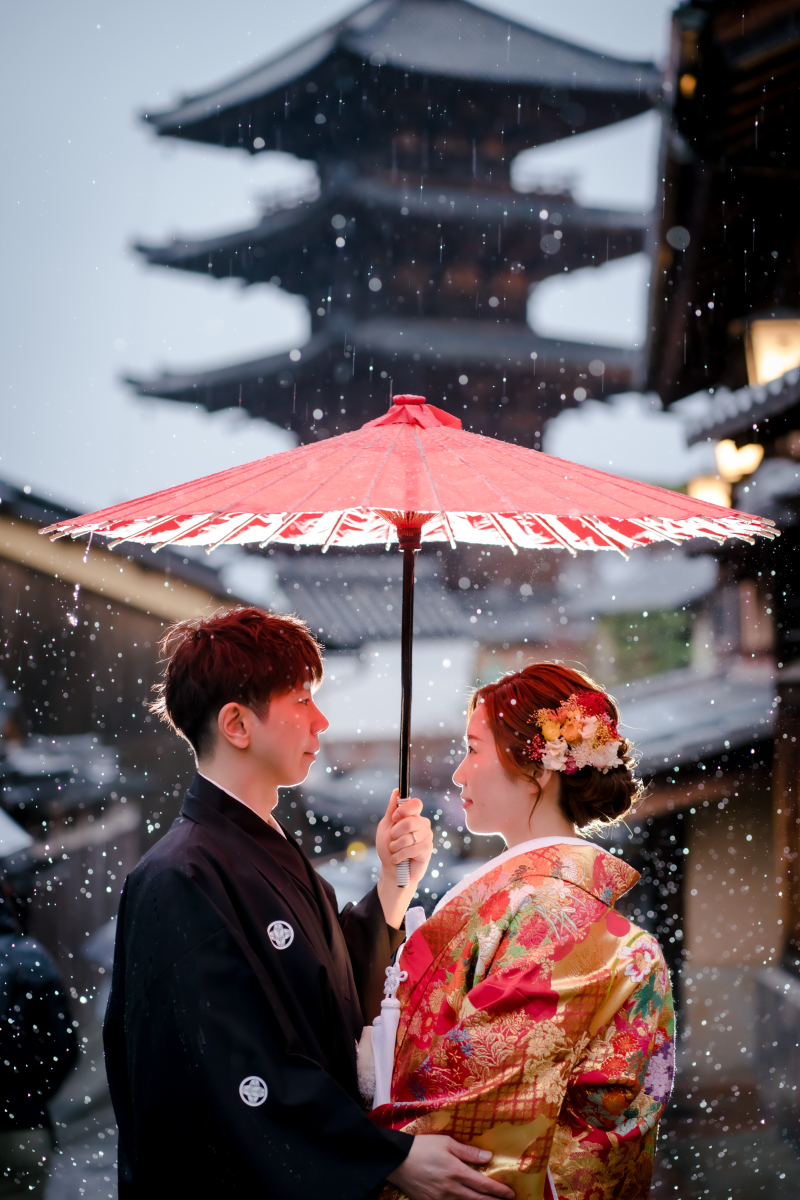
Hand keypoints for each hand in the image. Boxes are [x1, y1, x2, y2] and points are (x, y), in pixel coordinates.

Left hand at [376, 790, 432, 927]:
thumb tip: (396, 791)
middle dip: (396, 832)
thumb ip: (391, 810)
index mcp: (412, 816)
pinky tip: (398, 858)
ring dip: (397, 845)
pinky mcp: (427, 849)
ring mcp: (426, 836)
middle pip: (411, 821)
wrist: (392, 869)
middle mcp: (422, 823)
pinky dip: (401, 855)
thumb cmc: (388, 848)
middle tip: (393, 839)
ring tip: (395, 850)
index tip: (394, 817)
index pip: (415, 803)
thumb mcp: (385, 827)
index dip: (404, 809)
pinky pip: (414, 848)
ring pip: (411, 836)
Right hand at [387, 1135, 514, 1199]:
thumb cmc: (422, 1147)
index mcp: (456, 1171)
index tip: (510, 1193)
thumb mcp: (445, 1142)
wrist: (397, 1161)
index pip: (483, 1184)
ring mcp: (441, 1199)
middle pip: (478, 1199)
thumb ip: (467, 1151)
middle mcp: (451, 1188)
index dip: (499, 1190)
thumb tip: (487, 1157)